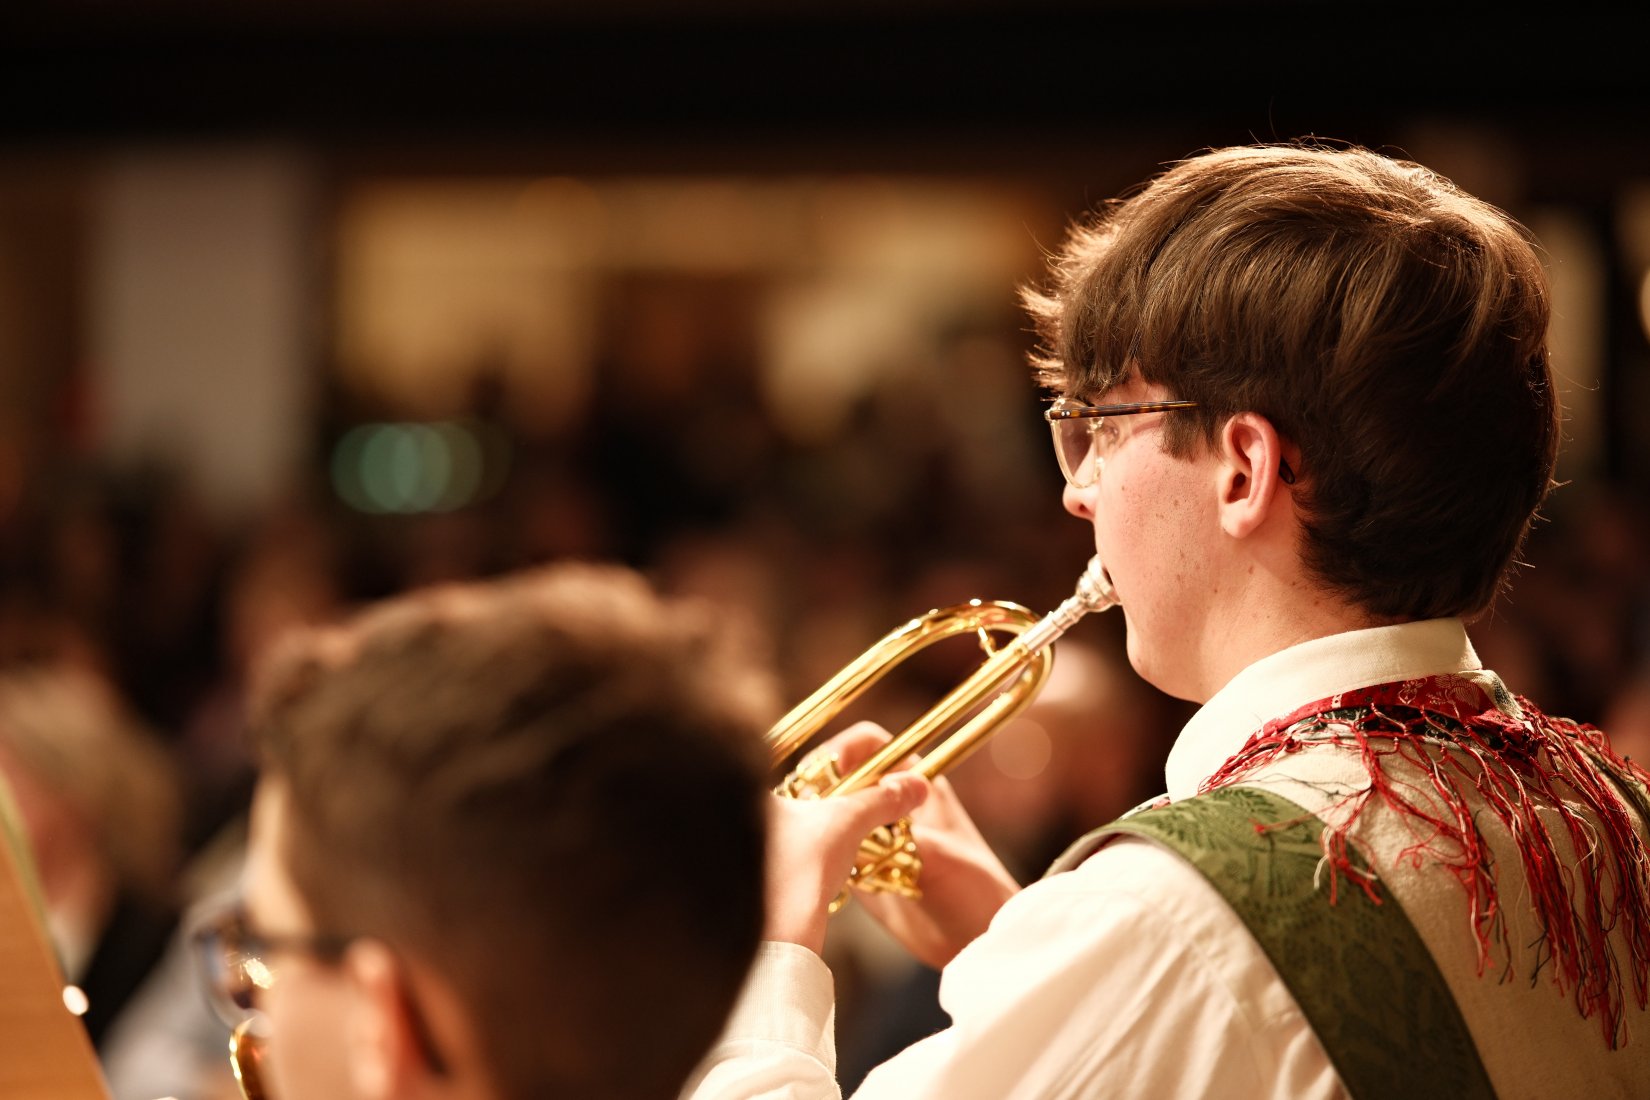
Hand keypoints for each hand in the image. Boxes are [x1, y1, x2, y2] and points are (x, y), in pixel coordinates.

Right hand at [767, 724, 1019, 967]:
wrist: (977, 939)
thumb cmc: (974, 888)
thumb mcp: (936, 854)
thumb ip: (893, 834)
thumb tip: (849, 820)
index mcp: (915, 781)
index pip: (869, 745)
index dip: (844, 750)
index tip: (826, 772)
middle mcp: (889, 802)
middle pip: (841, 777)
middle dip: (819, 788)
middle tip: (804, 810)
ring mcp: (872, 834)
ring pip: (830, 814)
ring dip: (816, 823)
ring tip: (807, 841)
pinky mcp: (860, 868)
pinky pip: (829, 851)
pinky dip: (818, 855)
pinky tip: (814, 867)